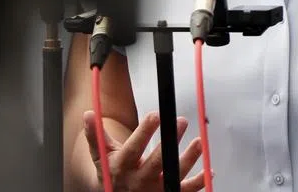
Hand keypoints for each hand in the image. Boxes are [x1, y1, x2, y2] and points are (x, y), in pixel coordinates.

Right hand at [83, 110, 204, 191]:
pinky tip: (209, 169)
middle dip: (170, 143)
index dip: (144, 131)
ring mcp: (155, 190)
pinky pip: (185, 191)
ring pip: (174, 177)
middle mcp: (139, 181)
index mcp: (122, 167)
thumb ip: (95, 135)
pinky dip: (199, 181)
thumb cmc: (112, 171)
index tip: (155, 115)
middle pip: (156, 163)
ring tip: (198, 142)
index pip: (134, 148)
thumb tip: (88, 114)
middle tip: (181, 121)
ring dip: (188, 159)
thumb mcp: (101, 155)